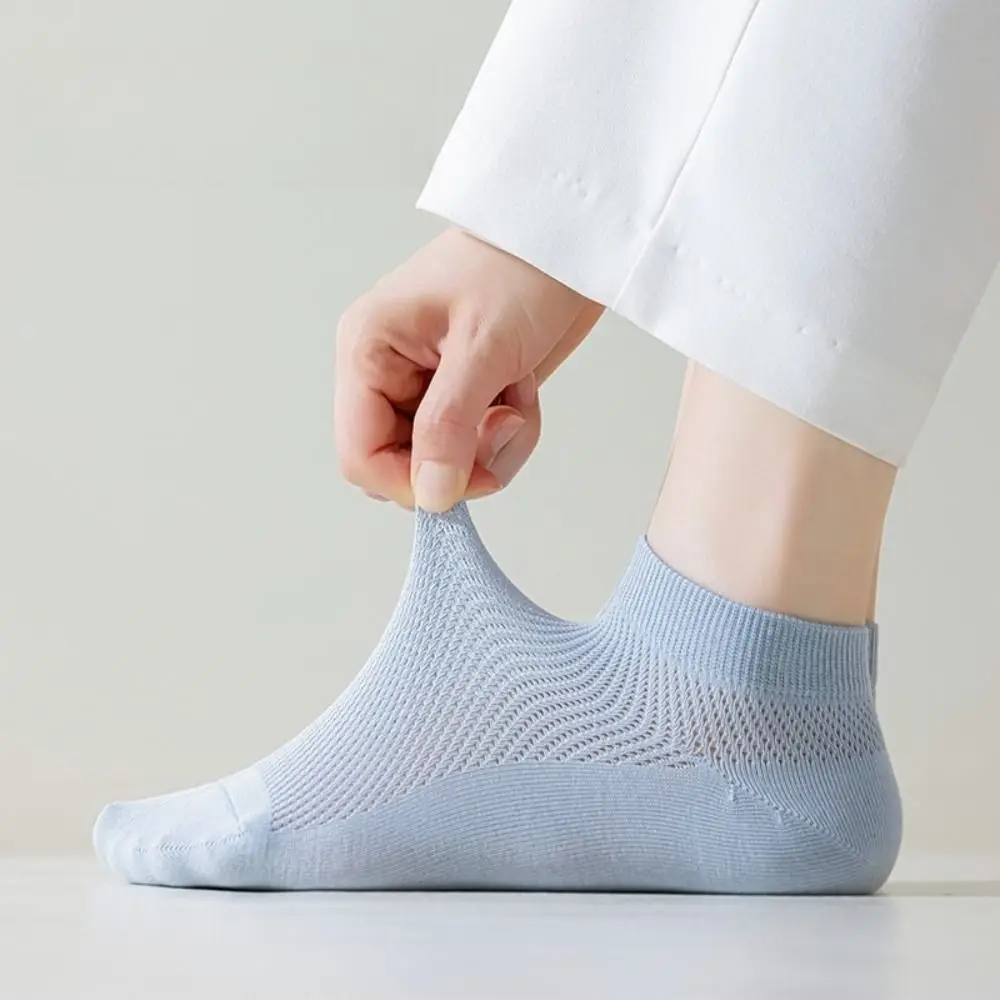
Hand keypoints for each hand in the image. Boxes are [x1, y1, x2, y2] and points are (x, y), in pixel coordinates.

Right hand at [335, 227, 602, 509]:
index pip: (360, 455)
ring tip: (518, 395)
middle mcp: (386, 373)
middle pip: (401, 465)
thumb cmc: (519, 268)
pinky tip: (521, 388)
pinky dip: (506, 434)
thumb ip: (449, 428)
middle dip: (460, 462)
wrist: (568, 240)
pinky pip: (473, 446)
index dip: (410, 483)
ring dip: (491, 446)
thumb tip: (430, 498)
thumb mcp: (482, 349)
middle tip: (504, 424)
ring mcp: (424, 385)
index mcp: (369, 352)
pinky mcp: (461, 393)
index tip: (467, 480)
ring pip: (443, 463)